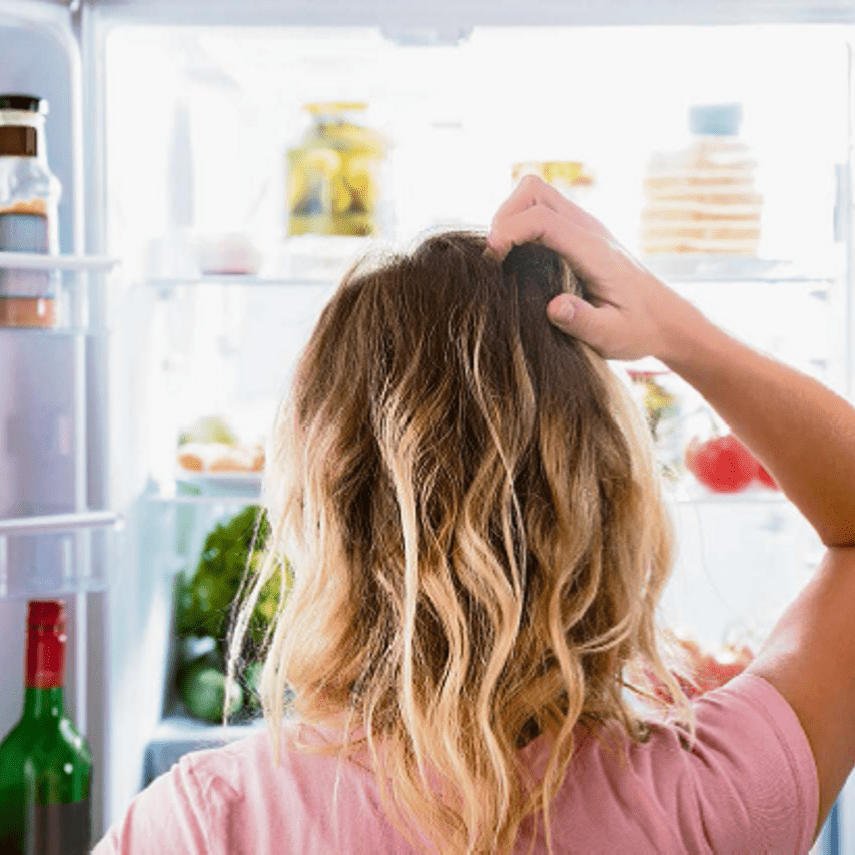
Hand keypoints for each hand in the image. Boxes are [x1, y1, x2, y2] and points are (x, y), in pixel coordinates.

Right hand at [487, 175, 687, 361]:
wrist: (665, 318)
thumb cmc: (638, 329)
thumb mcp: (612, 337)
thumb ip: (583, 322)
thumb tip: (554, 307)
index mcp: (595, 251)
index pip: (543, 219)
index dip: (509, 232)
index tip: (492, 262)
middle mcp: (589, 229)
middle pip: (533, 190)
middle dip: (504, 216)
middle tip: (494, 256)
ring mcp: (584, 226)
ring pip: (535, 193)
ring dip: (510, 216)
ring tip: (501, 255)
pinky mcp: (579, 232)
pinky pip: (542, 209)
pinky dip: (520, 223)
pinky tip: (517, 258)